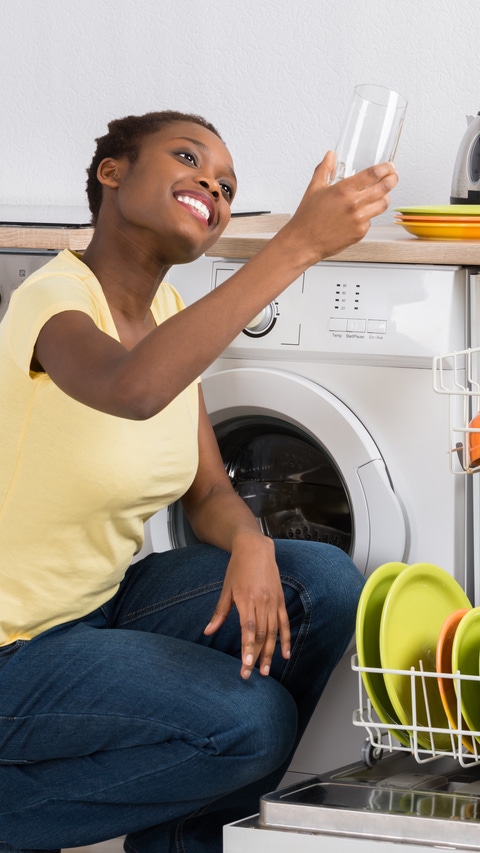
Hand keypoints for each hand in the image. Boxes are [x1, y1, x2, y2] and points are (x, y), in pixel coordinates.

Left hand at [204, 534, 290, 679]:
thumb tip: (207, 632)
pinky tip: (284, 654)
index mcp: (246, 600)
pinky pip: (284, 623)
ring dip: (270, 652)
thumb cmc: (238, 568)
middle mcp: (261, 602)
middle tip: (251, 674)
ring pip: (273, 632)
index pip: (248, 629)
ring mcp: (273, 602)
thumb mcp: (226, 589)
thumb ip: (219, 613)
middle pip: (261, 634)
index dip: (248, 648)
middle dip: (256, 656)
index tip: (246, 664)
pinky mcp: (280, 600)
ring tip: (266, 670)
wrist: (256, 549)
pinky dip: (285, 639)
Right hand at [279, 152, 397, 267]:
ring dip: (385, 198)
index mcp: (344, 190)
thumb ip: (324, 169)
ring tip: (381, 195)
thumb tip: (330, 156)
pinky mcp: (360, 233)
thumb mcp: (314, 188)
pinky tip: (360, 214)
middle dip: (392, 180)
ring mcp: (359, 220)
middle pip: (384, 188)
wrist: (304, 242)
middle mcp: (354, 204)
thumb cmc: (307, 218)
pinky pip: (371, 221)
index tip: (389, 166)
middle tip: (393, 177)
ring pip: (383, 205)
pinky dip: (369, 216)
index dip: (386, 168)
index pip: (373, 174)